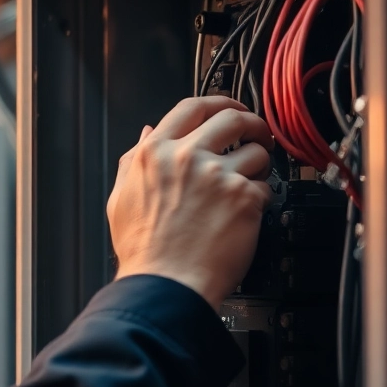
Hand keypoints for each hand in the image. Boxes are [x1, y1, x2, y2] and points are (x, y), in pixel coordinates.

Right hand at [106, 96, 274, 308]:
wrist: (165, 284)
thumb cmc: (143, 251)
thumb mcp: (121, 198)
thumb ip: (133, 161)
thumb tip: (147, 133)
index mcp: (154, 153)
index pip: (192, 107)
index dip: (218, 102)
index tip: (230, 109)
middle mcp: (187, 157)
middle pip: (232, 117)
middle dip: (251, 123)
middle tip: (257, 135)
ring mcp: (217, 176)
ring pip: (256, 150)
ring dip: (259, 164)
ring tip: (252, 180)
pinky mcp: (243, 198)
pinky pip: (265, 186)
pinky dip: (260, 198)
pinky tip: (247, 212)